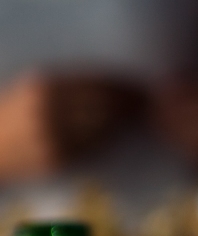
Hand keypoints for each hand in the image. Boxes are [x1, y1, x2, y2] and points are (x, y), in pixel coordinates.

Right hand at [0, 72, 148, 179]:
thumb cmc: (13, 113)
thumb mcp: (31, 87)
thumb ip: (66, 81)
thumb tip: (112, 77)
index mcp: (44, 86)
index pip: (97, 81)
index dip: (122, 82)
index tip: (140, 81)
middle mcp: (49, 110)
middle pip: (105, 103)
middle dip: (129, 101)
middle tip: (145, 98)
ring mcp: (53, 136)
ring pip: (104, 125)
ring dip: (123, 119)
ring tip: (136, 113)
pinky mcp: (57, 159)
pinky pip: (93, 146)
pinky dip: (109, 137)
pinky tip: (115, 131)